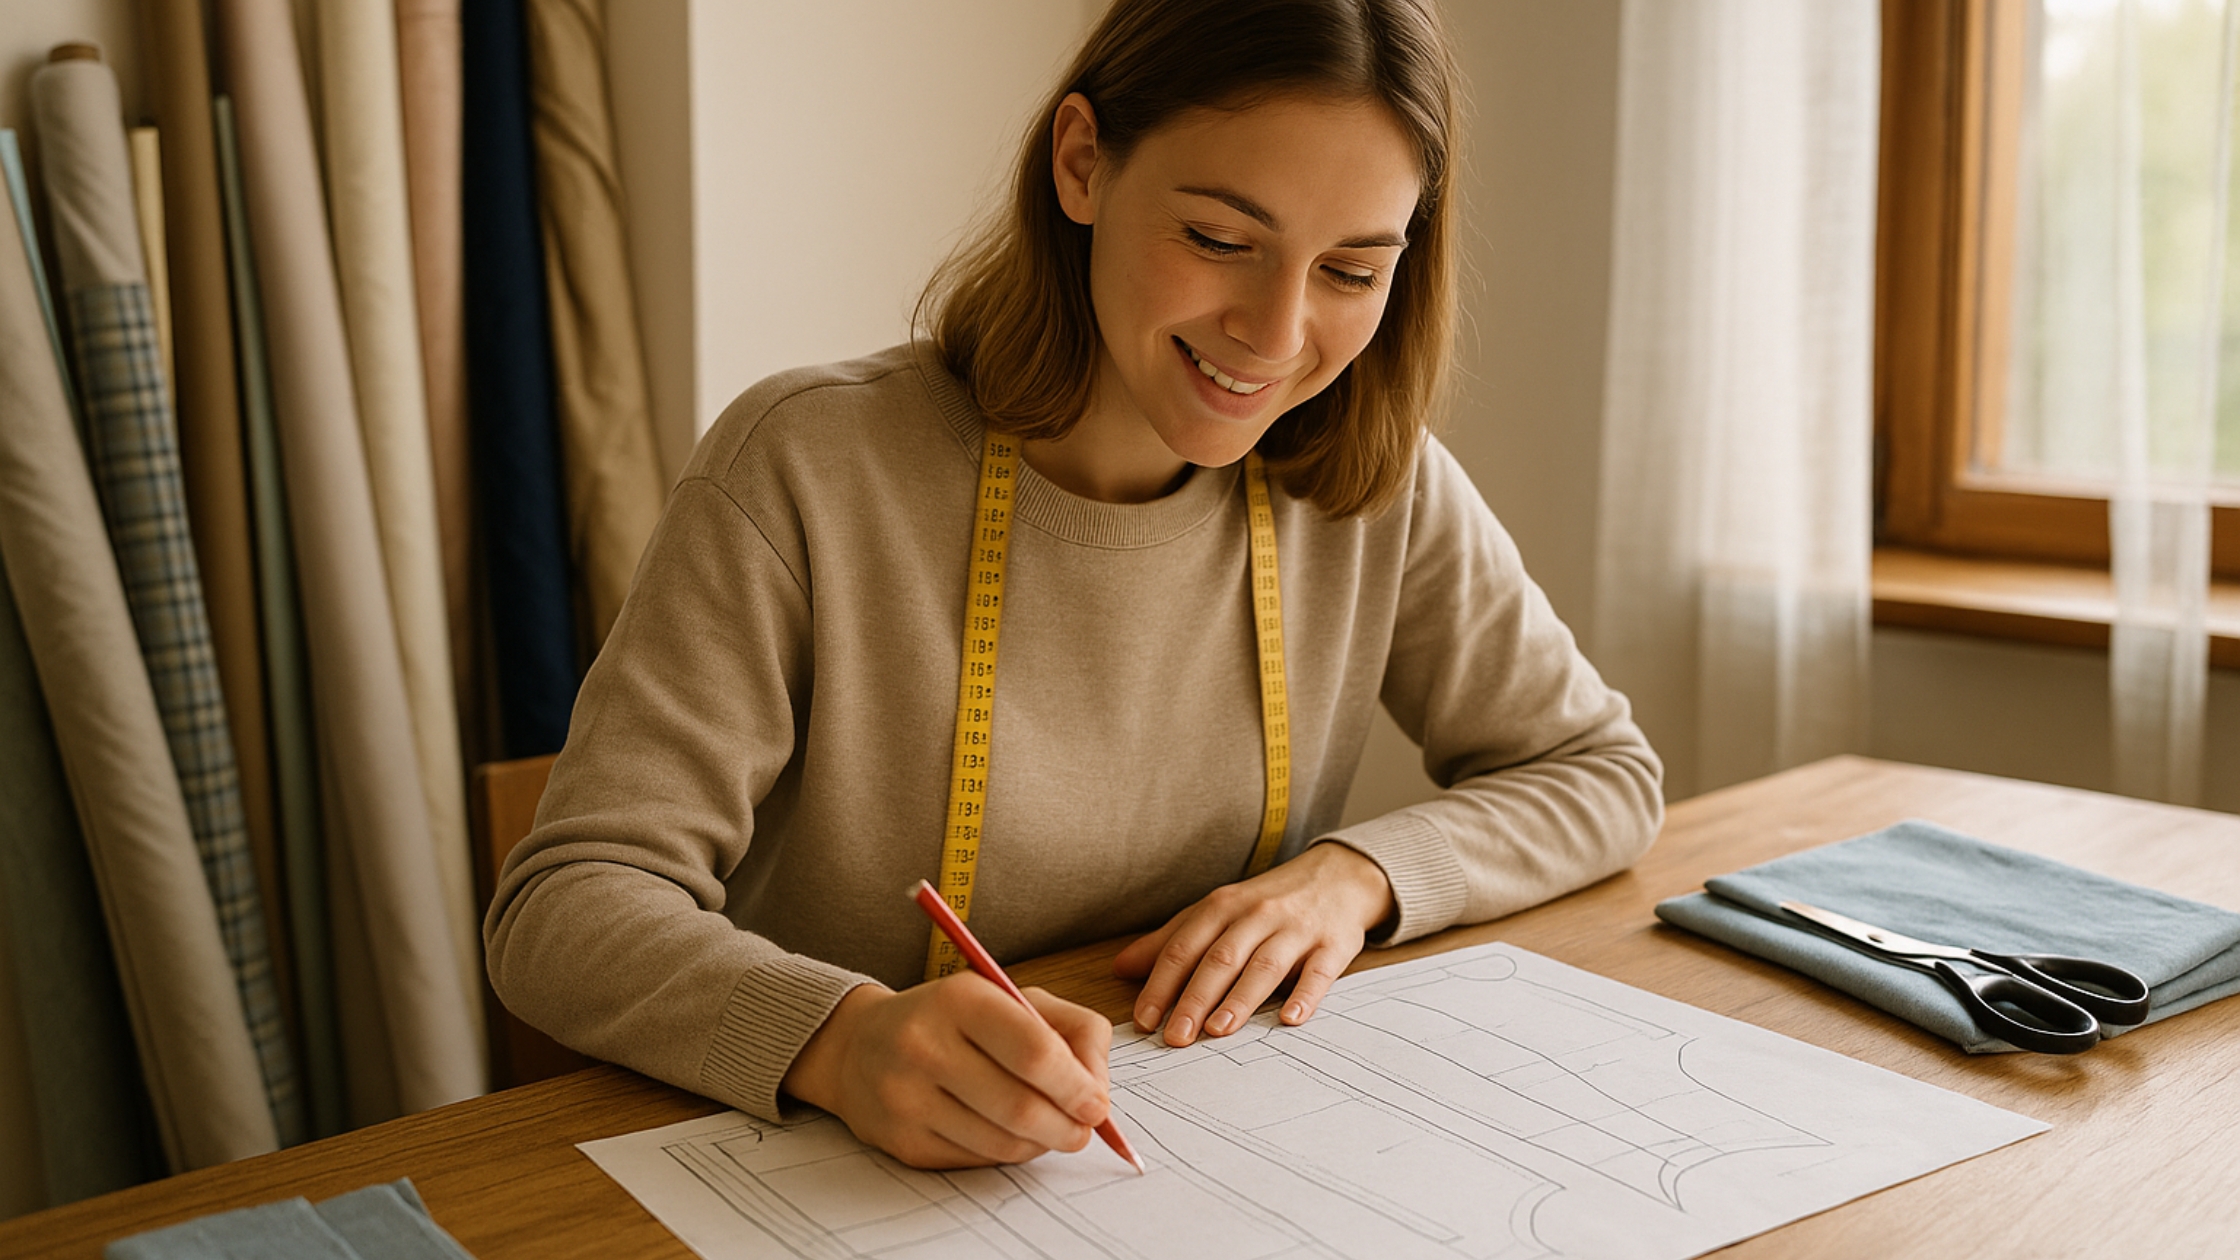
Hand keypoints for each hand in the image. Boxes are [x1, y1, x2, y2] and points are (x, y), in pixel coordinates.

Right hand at [780, 975, 1111, 1168]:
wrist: (859, 1047)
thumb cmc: (952, 1020)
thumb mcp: (1011, 997)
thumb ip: (1071, 1030)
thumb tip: (1098, 1089)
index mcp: (960, 999)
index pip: (1035, 1051)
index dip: (1078, 1085)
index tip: (1098, 1104)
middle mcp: (924, 1045)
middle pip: (1021, 1107)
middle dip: (1068, 1127)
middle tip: (1084, 1129)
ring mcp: (907, 1097)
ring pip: (1002, 1142)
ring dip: (1041, 1143)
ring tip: (1050, 1130)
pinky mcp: (902, 1140)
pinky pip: (976, 1160)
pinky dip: (1006, 1153)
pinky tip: (1007, 1133)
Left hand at [1113, 842, 1393, 1046]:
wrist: (1338, 876)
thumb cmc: (1267, 903)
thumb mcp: (1216, 912)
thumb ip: (1171, 941)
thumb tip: (1120, 968)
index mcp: (1223, 907)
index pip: (1184, 948)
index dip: (1162, 984)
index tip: (1144, 1021)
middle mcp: (1257, 916)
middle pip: (1220, 959)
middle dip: (1195, 998)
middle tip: (1176, 1037)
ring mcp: (1296, 930)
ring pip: (1264, 966)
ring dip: (1240, 998)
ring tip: (1219, 1030)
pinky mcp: (1333, 946)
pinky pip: (1318, 973)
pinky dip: (1305, 996)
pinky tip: (1291, 1019)